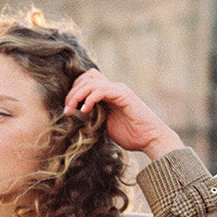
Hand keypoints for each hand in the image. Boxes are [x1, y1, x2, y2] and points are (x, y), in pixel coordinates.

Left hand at [64, 70, 182, 159]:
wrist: (149, 139)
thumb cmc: (130, 135)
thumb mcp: (104, 124)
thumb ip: (92, 116)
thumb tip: (74, 117)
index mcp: (108, 94)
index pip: (86, 81)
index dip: (74, 91)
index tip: (67, 109)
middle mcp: (113, 88)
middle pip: (86, 77)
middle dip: (72, 92)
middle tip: (66, 109)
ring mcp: (118, 90)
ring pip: (91, 82)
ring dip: (77, 95)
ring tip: (72, 110)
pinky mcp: (123, 95)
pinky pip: (101, 90)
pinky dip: (89, 98)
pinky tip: (85, 110)